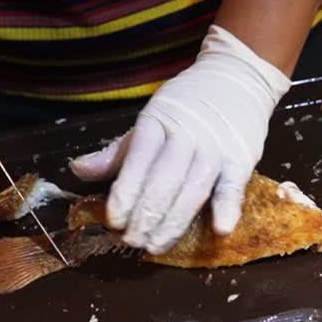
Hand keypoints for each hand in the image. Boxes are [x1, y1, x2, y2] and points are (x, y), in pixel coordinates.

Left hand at [70, 25, 291, 253]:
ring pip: (193, 189)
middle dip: (146, 214)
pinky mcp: (242, 158)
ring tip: (156, 245)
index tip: (113, 221)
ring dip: (174, 221)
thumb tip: (79, 171)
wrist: (236, 76)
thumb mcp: (150, 119)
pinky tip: (220, 229)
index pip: (139, 160)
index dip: (126, 192)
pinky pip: (234, 186)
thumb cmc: (188, 105)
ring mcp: (216, 147)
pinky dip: (228, 207)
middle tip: (132, 241)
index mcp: (158, 121)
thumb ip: (118, 152)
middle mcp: (187, 134)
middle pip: (164, 180)